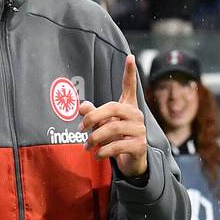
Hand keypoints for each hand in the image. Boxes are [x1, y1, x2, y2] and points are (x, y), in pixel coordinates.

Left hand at [79, 54, 148, 178]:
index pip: (130, 87)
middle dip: (93, 118)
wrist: (132, 163)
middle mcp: (136, 115)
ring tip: (86, 146)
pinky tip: (96, 155)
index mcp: (128, 107)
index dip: (130, 72)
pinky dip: (103, 151)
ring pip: (113, 128)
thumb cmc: (116, 140)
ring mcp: (140, 130)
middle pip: (113, 108)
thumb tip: (80, 107)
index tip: (130, 56)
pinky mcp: (140, 146)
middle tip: (80, 129)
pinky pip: (117, 146)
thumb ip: (92, 115)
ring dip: (95, 138)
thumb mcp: (103, 126)